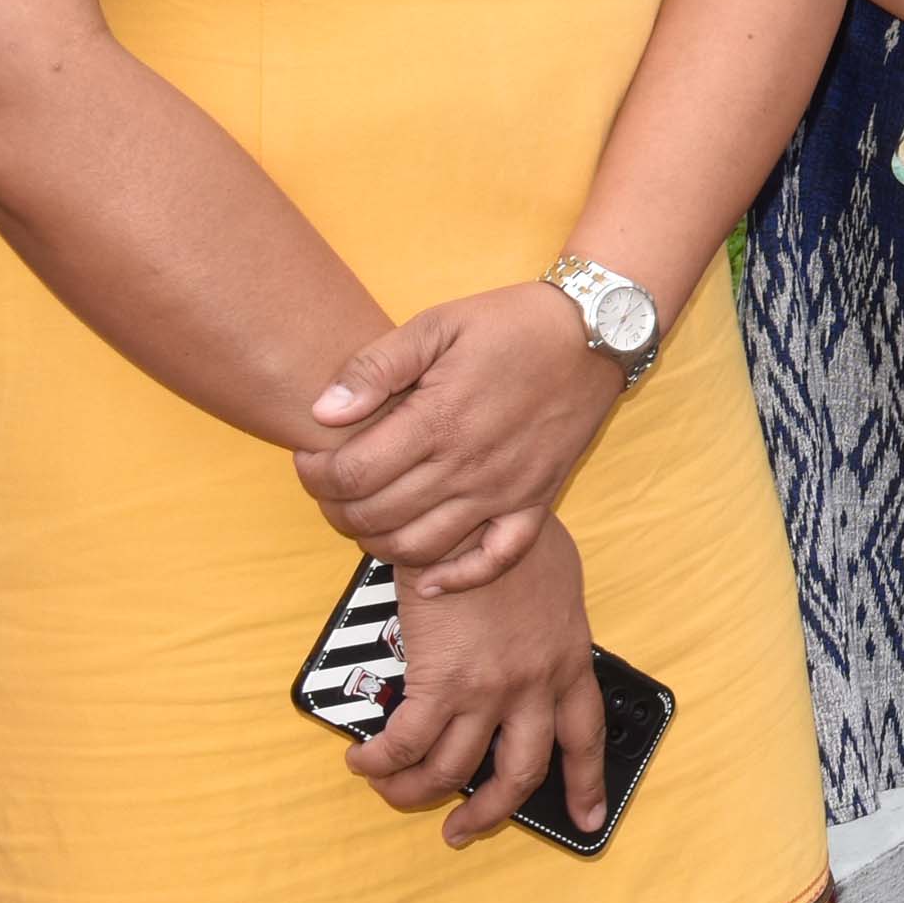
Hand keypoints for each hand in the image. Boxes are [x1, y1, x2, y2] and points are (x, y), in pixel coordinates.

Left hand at [298, 284, 623, 596]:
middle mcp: (468, 466)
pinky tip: (428, 578)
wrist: (596, 333)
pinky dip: (458, 579)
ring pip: (423, 547)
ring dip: (378, 543)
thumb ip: (377, 366)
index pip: (353, 474)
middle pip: (377, 517)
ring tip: (364, 516)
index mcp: (439, 420)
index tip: (308, 457)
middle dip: (335, 508)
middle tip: (327, 486)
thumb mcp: (438, 323)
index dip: (315, 474)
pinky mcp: (536, 501)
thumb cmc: (511, 324)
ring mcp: (504, 491)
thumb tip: (324, 410)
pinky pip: (496, 559)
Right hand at [346, 519, 606, 848]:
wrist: (475, 510)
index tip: (588, 821)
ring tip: (394, 791)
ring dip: (417, 792)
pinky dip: (382, 762)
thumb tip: (536, 643)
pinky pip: (406, 745)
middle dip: (489, 812)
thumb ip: (552, 624)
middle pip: (520, 773)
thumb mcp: (558, 582)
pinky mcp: (440, 681)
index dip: (587, 785)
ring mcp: (488, 687)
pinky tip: (364, 759)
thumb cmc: (512, 532)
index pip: (583, 736)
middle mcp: (534, 684)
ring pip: (453, 769)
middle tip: (464, 829)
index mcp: (568, 659)